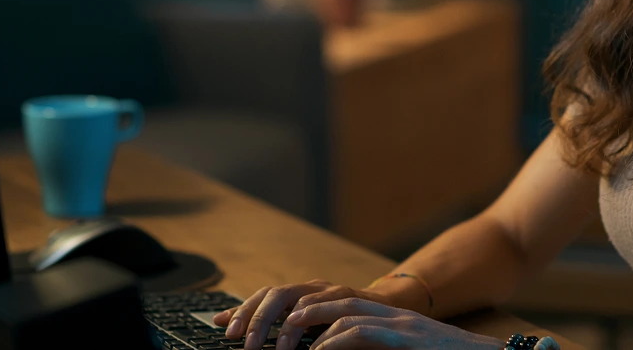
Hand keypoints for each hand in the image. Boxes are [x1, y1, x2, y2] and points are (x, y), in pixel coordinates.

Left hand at [211, 279, 393, 349]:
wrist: (410, 327)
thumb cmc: (361, 332)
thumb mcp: (322, 332)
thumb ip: (294, 334)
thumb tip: (256, 342)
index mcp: (308, 294)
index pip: (269, 295)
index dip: (245, 308)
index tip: (222, 326)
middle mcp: (323, 289)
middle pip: (282, 292)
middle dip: (260, 316)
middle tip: (246, 342)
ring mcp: (346, 297)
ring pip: (310, 302)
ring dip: (291, 327)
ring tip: (278, 349)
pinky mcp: (371, 312)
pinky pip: (346, 323)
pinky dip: (328, 337)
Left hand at [285, 298, 502, 349]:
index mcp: (387, 319)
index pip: (339, 303)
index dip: (304, 310)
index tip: (276, 326)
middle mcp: (392, 315)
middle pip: (335, 297)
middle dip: (299, 310)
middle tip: (270, 327)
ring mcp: (401, 323)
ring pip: (346, 309)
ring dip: (311, 322)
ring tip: (285, 336)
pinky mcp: (408, 338)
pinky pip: (364, 332)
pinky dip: (336, 342)